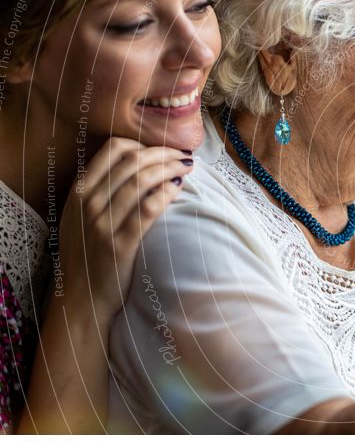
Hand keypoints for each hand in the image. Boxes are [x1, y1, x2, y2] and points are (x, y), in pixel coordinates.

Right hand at [57, 138, 194, 320]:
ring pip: (141, 181)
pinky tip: (179, 188)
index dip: (143, 143)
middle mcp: (87, 204)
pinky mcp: (119, 245)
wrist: (80, 299)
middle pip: (132, 160)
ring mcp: (101, 224)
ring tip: (188, 167)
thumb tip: (135, 164)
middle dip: (163, 152)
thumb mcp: (79, 218)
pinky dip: (166, 193)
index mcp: (78, 192)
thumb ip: (98, 192)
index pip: (112, 149)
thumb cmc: (88, 256)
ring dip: (170, 168)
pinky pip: (147, 210)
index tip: (162, 149)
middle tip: (184, 155)